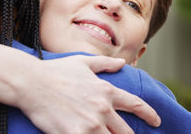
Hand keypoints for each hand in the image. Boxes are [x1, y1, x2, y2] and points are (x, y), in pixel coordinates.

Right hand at [16, 55, 160, 133]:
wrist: (32, 83)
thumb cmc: (56, 71)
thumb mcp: (82, 62)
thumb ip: (104, 64)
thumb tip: (122, 63)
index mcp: (106, 91)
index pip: (135, 104)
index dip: (149, 114)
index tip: (157, 121)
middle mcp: (103, 108)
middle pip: (126, 132)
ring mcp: (91, 124)